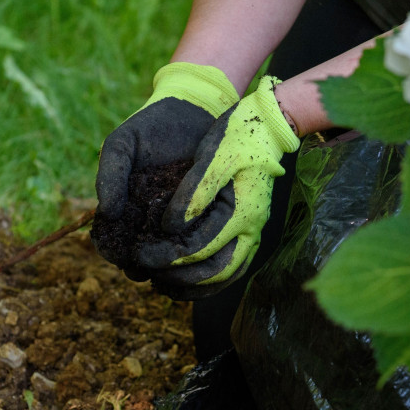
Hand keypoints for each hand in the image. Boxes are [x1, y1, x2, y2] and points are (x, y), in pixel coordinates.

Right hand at [91, 63, 237, 271]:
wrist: (190, 111)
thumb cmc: (149, 129)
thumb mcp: (121, 146)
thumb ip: (109, 176)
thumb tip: (105, 213)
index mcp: (128, 213)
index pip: (115, 244)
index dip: (114, 253)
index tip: (118, 254)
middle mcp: (154, 224)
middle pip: (146, 259)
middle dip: (145, 266)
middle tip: (147, 263)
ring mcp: (182, 223)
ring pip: (175, 257)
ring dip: (172, 264)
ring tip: (170, 259)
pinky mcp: (210, 215)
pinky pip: (204, 239)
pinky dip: (199, 246)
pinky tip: (195, 245)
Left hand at [138, 76, 299, 296]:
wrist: (268, 124)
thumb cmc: (238, 135)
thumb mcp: (213, 156)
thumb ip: (194, 193)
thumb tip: (172, 226)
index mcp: (242, 213)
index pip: (201, 248)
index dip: (169, 254)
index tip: (141, 253)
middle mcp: (252, 230)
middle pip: (214, 271)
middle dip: (179, 277)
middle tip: (147, 272)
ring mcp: (254, 232)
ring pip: (225, 275)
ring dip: (194, 285)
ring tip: (162, 285)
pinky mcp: (249, 230)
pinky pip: (232, 266)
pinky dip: (209, 279)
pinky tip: (184, 279)